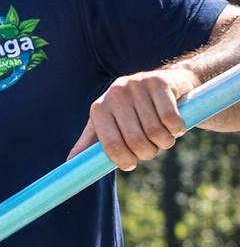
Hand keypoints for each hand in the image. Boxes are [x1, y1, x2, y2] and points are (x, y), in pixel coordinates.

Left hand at [67, 66, 199, 170]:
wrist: (164, 83)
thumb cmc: (132, 111)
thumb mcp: (108, 123)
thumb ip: (90, 142)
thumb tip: (70, 162)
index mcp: (98, 109)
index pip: (111, 145)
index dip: (124, 161)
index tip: (132, 165)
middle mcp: (114, 95)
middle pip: (135, 141)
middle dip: (147, 153)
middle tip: (152, 150)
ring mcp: (136, 86)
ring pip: (155, 131)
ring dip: (165, 142)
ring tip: (165, 138)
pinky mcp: (159, 82)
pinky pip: (171, 118)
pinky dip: (176, 129)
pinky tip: (176, 128)